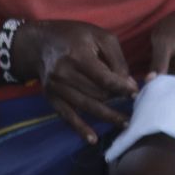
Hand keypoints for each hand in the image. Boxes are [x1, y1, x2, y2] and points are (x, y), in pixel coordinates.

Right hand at [18, 19, 136, 142]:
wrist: (39, 42)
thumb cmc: (74, 35)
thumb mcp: (100, 37)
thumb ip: (117, 59)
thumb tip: (129, 85)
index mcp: (78, 55)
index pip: (104, 79)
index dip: (122, 88)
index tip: (135, 93)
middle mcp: (64, 73)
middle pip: (97, 94)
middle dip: (116, 99)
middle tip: (132, 104)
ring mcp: (55, 87)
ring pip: (86, 106)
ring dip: (107, 116)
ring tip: (125, 124)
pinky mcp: (51, 97)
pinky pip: (66, 116)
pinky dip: (80, 129)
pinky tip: (92, 139)